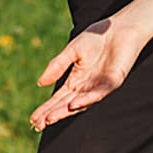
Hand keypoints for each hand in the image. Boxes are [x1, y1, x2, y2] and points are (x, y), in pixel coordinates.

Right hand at [28, 14, 150, 129]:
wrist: (118, 28)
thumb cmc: (96, 38)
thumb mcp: (71, 51)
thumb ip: (57, 66)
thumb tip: (40, 83)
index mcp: (76, 80)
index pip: (59, 98)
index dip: (46, 108)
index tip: (33, 118)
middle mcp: (87, 87)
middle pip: (67, 104)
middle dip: (53, 114)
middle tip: (38, 124)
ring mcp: (99, 86)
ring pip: (81, 103)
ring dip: (66, 111)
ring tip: (51, 118)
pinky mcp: (113, 82)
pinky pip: (98, 94)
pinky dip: (86, 100)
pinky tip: (74, 104)